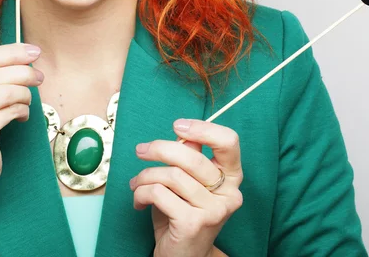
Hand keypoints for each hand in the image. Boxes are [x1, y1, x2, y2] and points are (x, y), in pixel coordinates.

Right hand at [0, 43, 44, 196]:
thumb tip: (23, 53)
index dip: (12, 52)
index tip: (33, 51)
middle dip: (24, 72)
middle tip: (39, 76)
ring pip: (6, 91)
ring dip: (24, 94)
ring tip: (27, 101)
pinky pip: (10, 111)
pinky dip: (22, 110)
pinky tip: (21, 116)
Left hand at [130, 119, 242, 256]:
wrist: (182, 256)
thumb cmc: (181, 212)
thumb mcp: (186, 181)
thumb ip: (188, 157)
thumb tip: (181, 134)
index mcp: (231, 177)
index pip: (229, 142)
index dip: (203, 128)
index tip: (178, 125)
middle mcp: (229, 194)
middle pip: (192, 157)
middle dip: (159, 149)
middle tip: (140, 150)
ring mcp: (214, 210)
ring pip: (171, 175)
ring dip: (146, 176)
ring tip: (137, 183)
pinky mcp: (193, 223)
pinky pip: (159, 193)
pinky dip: (141, 193)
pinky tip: (139, 201)